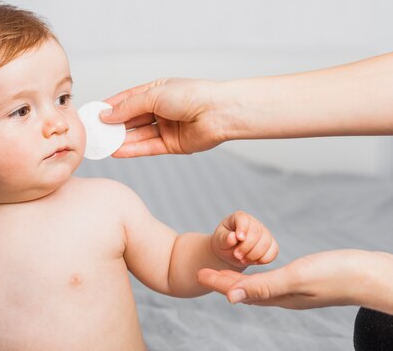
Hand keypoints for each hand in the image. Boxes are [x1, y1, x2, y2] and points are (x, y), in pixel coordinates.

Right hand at [100, 78, 228, 156]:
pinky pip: (148, 147)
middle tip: (94, 132)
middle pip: (131, 119)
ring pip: (138, 134)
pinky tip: (117, 151)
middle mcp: (161, 109)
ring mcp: (166, 127)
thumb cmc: (191, 95)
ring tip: (102, 144)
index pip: (127, 99)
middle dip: (113, 125)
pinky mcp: (172, 144)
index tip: (93, 114)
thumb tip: (107, 115)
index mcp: (157, 91)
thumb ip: (128, 107)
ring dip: (120, 139)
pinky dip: (132, 149)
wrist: (219, 112)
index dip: (110, 107)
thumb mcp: (153, 95)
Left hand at [197, 250, 392, 313]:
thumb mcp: (297, 278)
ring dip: (239, 279)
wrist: (371, 276)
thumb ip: (264, 287)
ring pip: (259, 287)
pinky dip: (260, 277)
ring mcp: (296, 291)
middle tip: (203, 272)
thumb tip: (230, 297)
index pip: (240, 289)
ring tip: (224, 273)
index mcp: (279, 296)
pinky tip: (260, 273)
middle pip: (246, 289)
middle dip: (223, 281)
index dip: (219, 281)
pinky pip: (273, 282)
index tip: (199, 273)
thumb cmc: (337, 275)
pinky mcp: (306, 282)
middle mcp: (285, 296)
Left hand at [212, 211, 277, 267]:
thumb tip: (233, 237)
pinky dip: (264, 259)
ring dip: (254, 255)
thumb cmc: (224, 243)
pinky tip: (253, 262)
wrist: (231, 252)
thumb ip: (224, 238)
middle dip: (247, 247)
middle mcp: (254, 223)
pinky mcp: (271, 244)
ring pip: (266, 243)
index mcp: (239, 217)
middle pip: (257, 232)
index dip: (243, 228)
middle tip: (237, 255)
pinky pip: (273, 251)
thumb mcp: (219, 240)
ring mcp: (265, 233)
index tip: (239, 238)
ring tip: (243, 260)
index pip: (244, 219)